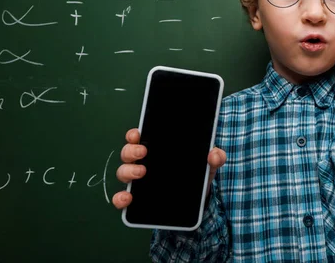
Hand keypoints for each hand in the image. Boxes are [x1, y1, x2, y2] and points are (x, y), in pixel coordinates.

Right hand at [111, 128, 226, 208]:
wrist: (197, 201)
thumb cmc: (197, 175)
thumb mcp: (208, 165)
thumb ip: (215, 158)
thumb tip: (215, 153)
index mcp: (157, 149)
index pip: (139, 137)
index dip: (134, 134)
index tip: (137, 134)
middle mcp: (144, 162)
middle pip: (128, 152)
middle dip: (131, 150)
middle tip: (143, 152)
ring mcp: (138, 181)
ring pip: (123, 172)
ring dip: (128, 170)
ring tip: (142, 173)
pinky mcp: (138, 199)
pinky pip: (122, 197)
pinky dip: (120, 198)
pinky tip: (127, 198)